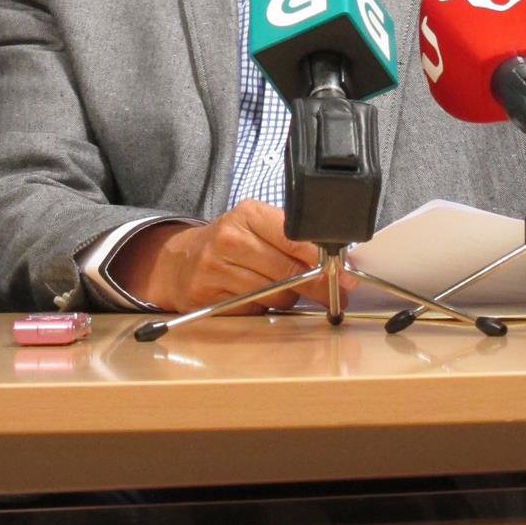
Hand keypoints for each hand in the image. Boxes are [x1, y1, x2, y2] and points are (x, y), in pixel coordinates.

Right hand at [110, 201, 350, 313]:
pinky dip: (263, 308)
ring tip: (282, 289)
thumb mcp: (256, 227)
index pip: (296, 237)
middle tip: (335, 295)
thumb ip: (292, 239)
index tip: (345, 273)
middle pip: (289, 271)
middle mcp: (230, 238)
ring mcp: (216, 269)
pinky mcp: (208, 297)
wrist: (180, 261)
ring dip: (288, 298)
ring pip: (275, 294)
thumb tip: (338, 264)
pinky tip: (256, 298)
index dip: (324, 258)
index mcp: (248, 214)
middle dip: (317, 286)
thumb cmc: (230, 243)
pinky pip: (254, 310)